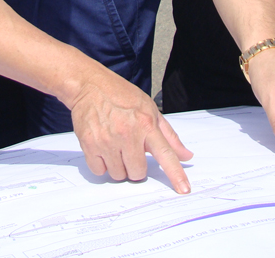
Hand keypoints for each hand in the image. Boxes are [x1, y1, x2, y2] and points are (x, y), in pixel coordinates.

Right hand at [67, 68, 193, 193]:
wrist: (88, 84)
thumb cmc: (120, 95)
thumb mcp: (149, 108)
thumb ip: (168, 135)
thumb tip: (186, 154)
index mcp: (146, 123)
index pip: (166, 154)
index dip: (176, 174)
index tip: (184, 189)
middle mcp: (128, 133)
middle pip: (138, 173)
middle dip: (135, 167)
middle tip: (129, 150)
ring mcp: (107, 140)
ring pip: (118, 174)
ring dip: (118, 166)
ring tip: (114, 146)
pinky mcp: (89, 144)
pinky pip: (99, 171)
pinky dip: (101, 165)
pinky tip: (102, 148)